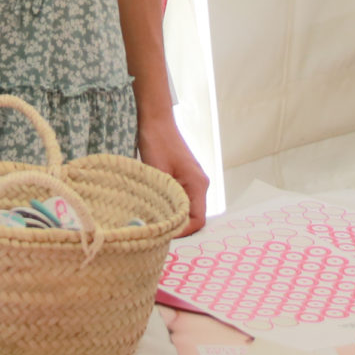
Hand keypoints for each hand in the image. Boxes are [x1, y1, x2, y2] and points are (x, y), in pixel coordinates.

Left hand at [139, 117, 210, 236]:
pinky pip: (182, 197)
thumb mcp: (158, 174)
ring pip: (187, 207)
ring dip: (173, 214)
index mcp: (198, 184)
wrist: (156, 121)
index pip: (198, 220)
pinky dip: (171, 204)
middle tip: (156, 229)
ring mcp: (194, 180)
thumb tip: (161, 223)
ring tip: (154, 218)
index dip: (182, 231)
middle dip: (177, 225)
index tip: (164, 233)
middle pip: (194, 216)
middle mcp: (200, 184)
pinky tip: (155, 204)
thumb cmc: (157, 143)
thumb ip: (164, 200)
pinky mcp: (185, 176)